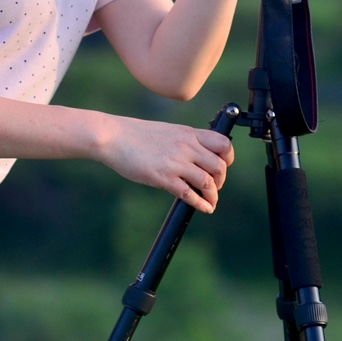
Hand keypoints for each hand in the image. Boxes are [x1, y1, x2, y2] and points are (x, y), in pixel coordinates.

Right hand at [96, 115, 233, 212]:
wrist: (113, 137)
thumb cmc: (135, 135)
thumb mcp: (167, 131)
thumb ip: (183, 142)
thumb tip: (194, 156)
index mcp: (188, 133)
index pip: (222, 143)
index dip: (228, 157)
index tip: (224, 166)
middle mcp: (187, 147)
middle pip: (219, 166)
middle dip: (220, 180)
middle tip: (214, 187)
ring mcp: (176, 162)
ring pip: (208, 182)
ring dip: (213, 195)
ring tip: (210, 201)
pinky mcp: (164, 177)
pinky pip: (189, 194)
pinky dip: (201, 203)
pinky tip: (205, 208)